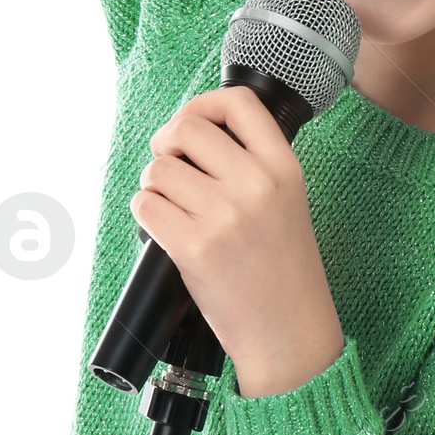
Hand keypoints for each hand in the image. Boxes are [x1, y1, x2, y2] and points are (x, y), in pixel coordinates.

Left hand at [130, 87, 344, 396]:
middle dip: (166, 145)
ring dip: (154, 185)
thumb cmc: (282, 268)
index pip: (238, 103)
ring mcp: (224, 215)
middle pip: (186, 130)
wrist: (288, 330)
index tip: (191, 122)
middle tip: (170, 167)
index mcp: (284, 167)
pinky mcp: (194, 247)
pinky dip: (145, 213)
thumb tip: (189, 131)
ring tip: (172, 208)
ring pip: (158, 169)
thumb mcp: (286, 200)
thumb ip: (251, 164)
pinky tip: (163, 228)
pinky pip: (145, 205)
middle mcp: (256, 184)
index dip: (203, 104)